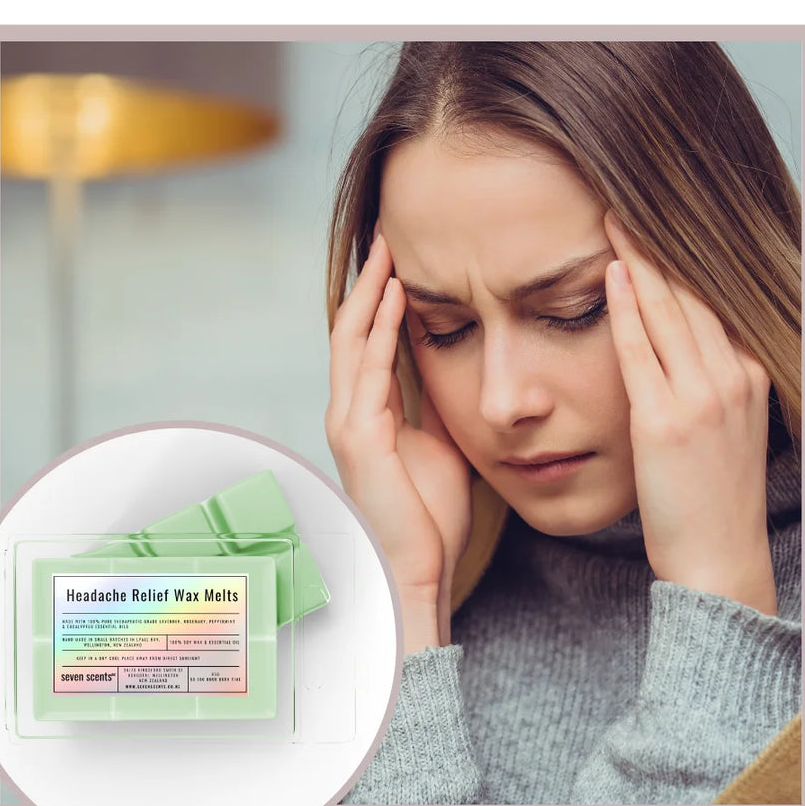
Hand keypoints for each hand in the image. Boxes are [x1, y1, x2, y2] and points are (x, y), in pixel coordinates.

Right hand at [326, 228, 472, 652]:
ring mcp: (348, 422)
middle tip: (390, 236)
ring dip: (371, 292)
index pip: (370, 342)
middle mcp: (350, 411)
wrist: (419, 569)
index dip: (382, 300)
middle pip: (353, 329)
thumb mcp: (441, 447)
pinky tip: (398, 295)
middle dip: (370, 282)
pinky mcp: (357, 436)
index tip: (403, 261)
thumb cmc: (430, 517)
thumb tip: (457, 371)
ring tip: (390, 249)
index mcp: (369, 414)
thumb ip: (437, 408)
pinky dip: (381, 328)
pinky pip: (367, 368)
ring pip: (352, 339)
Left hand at [604, 211, 775, 615]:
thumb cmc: (710, 497)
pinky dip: (627, 308)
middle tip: (629, 199)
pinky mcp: (666, 421)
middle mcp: (733, 376)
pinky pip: (642, 351)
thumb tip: (679, 345)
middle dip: (660, 243)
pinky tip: (613, 273)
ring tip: (616, 216)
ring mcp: (703, 397)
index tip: (656, 222)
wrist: (718, 557)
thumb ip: (707, 381)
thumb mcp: (724, 428)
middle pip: (692, 293)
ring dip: (641, 259)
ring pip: (670, 311)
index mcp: (748, 375)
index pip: (710, 301)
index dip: (681, 259)